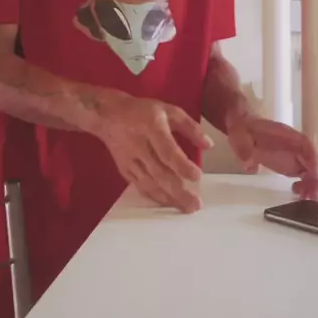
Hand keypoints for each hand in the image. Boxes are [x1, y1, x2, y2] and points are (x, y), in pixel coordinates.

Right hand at [99, 97, 211, 212]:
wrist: (107, 115)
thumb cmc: (143, 111)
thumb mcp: (169, 110)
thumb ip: (190, 126)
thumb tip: (209, 145)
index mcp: (152, 127)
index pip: (167, 151)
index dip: (182, 166)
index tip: (197, 177)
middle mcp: (140, 146)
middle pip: (159, 173)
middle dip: (178, 191)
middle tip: (196, 205)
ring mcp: (130, 161)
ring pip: (149, 184)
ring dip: (168, 198)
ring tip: (186, 208)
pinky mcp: (124, 170)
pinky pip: (140, 186)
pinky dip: (154, 197)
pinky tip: (168, 203)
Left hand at [226, 112, 317, 199]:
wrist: (242, 127)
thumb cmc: (242, 128)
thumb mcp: (238, 133)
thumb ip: (244, 148)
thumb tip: (250, 165)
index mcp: (284, 135)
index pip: (305, 144)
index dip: (313, 159)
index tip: (315, 174)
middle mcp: (294, 146)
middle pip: (313, 161)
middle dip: (317, 179)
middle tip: (313, 197)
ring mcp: (294, 157)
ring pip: (312, 172)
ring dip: (314, 186)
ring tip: (307, 201)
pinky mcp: (291, 166)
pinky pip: (305, 178)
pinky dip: (306, 188)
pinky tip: (299, 197)